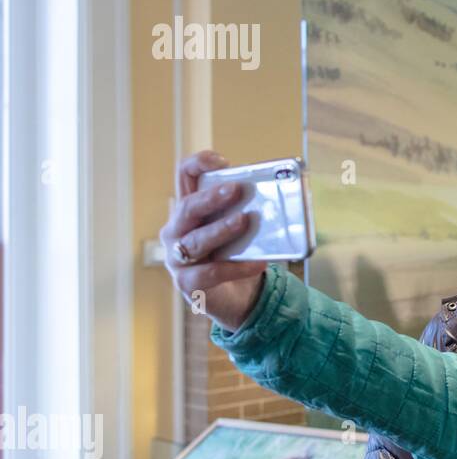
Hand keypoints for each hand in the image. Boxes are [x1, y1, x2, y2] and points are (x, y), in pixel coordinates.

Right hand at [161, 150, 268, 331]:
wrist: (241, 297)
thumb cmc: (239, 254)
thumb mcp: (244, 229)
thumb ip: (250, 211)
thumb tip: (278, 196)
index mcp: (191, 209)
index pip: (185, 176)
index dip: (198, 164)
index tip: (222, 161)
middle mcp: (177, 230)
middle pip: (187, 207)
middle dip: (212, 197)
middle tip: (236, 189)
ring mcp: (178, 258)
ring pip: (195, 240)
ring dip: (221, 229)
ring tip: (244, 221)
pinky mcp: (187, 283)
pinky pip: (210, 273)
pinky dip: (236, 267)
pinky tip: (258, 263)